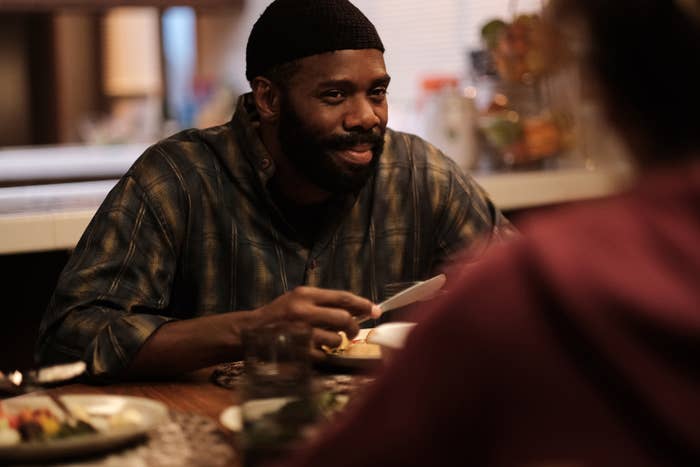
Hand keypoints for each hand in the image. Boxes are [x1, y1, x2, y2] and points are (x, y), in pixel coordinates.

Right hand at [255, 286, 380, 358]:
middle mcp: (304, 310)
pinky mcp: (298, 350)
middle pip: (344, 318)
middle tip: (354, 332)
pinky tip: (315, 350)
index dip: (363, 304)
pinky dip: (324, 354)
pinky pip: (324, 354)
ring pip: (336, 339)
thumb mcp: (297, 300)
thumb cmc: (277, 315)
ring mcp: (301, 332)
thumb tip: (355, 308)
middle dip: (354, 327)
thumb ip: (322, 302)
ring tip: (329, 341)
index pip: (342, 297)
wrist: (248, 333)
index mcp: (305, 294)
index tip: (376, 310)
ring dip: (337, 342)